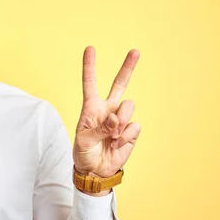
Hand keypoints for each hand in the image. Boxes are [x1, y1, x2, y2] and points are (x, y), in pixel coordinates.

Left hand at [73, 46, 140, 177]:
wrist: (96, 171)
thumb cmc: (84, 153)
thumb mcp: (84, 141)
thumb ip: (100, 128)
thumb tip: (116, 119)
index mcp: (91, 108)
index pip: (90, 83)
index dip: (90, 66)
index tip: (90, 48)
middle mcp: (108, 109)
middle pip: (120, 84)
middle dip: (127, 67)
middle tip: (135, 51)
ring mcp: (120, 119)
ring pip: (128, 107)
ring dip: (121, 121)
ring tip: (112, 137)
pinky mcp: (131, 131)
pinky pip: (134, 126)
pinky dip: (125, 137)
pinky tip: (117, 144)